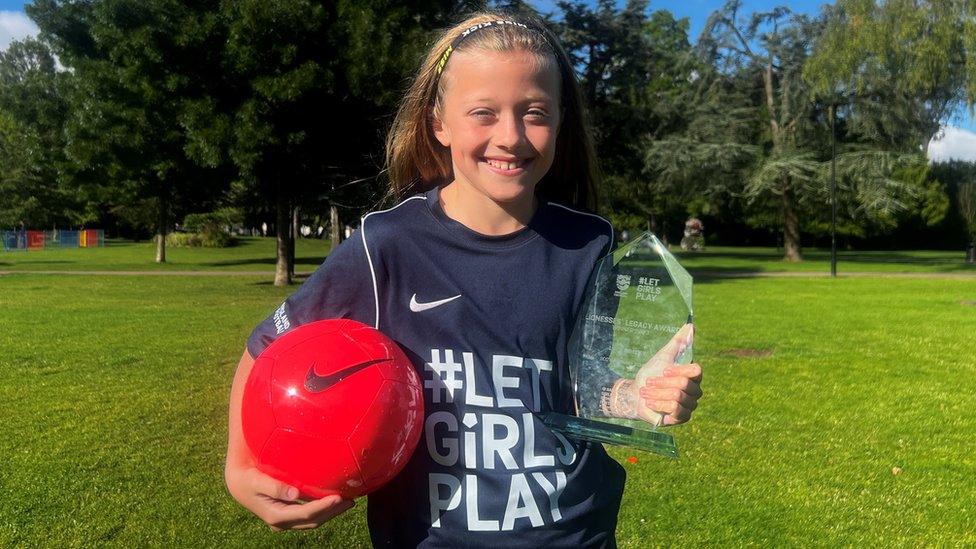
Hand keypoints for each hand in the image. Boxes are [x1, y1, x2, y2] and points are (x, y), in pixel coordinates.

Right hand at [224, 465, 353, 530]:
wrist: (238, 484)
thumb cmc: (247, 478)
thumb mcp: (256, 480)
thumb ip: (274, 487)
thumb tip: (293, 493)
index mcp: (276, 516)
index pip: (306, 513)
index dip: (324, 507)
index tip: (339, 497)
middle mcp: (282, 522)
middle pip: (313, 520)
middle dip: (333, 512)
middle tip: (350, 500)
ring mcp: (286, 520)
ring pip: (313, 520)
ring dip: (331, 512)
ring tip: (348, 501)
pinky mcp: (289, 514)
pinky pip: (309, 514)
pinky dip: (323, 508)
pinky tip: (334, 499)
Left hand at [604, 323, 702, 425]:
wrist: (635, 395)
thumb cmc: (651, 373)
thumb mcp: (664, 355)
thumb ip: (679, 341)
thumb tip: (691, 325)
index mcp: (693, 376)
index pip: (696, 371)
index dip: (678, 370)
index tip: (663, 370)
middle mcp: (695, 391)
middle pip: (683, 385)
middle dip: (661, 383)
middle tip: (649, 382)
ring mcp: (690, 405)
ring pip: (677, 397)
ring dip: (657, 393)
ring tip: (646, 393)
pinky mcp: (682, 418)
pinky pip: (674, 410)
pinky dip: (659, 404)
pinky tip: (650, 402)